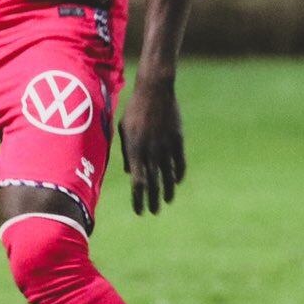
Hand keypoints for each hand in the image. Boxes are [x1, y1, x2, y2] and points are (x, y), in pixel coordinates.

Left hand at [119, 74, 184, 215]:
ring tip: (167, 201)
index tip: (139, 210)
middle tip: (153, 212)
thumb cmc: (134, 109)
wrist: (155, 91)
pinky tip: (177, 182)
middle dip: (153, 201)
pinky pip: (180, 163)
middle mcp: (151, 151)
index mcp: (134, 150)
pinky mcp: (178, 140)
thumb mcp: (124, 130)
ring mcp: (166, 146)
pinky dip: (178, 175)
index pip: (137, 182)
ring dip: (168, 191)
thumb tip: (128, 172)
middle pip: (154, 184)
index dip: (138, 199)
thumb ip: (126, 153)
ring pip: (169, 176)